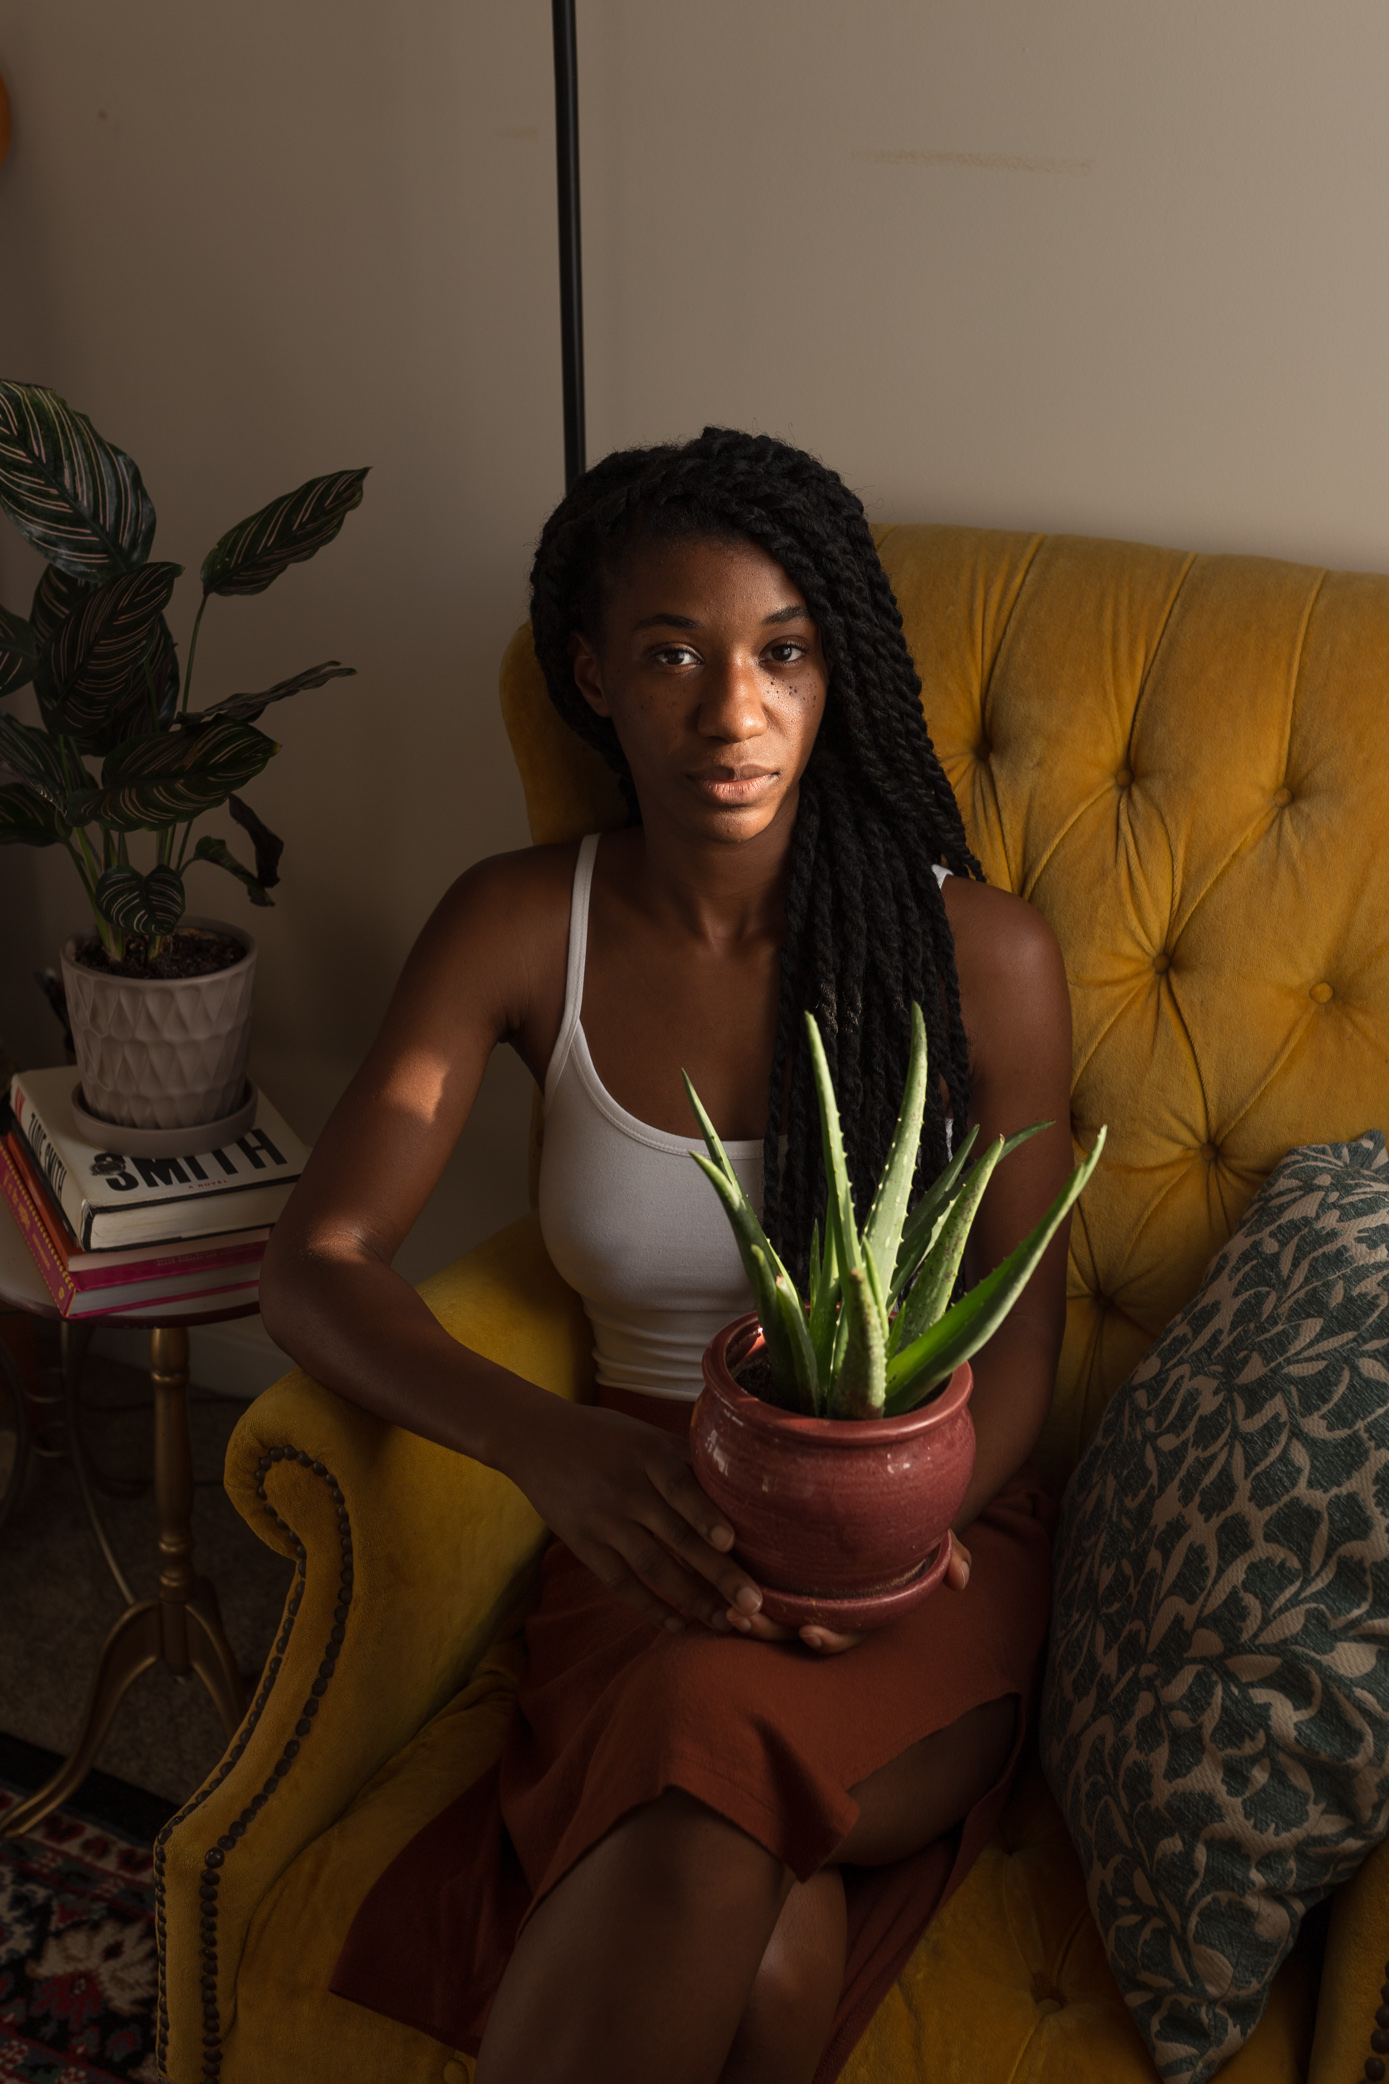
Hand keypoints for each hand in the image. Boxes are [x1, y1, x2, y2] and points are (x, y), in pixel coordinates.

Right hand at [505, 1398, 764, 1634]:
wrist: (535, 1437)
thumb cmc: (605, 1435)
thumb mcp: (644, 1433)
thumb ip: (685, 1456)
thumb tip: (738, 1481)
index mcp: (647, 1455)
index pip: (680, 1487)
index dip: (705, 1514)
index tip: (731, 1542)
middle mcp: (627, 1489)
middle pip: (677, 1536)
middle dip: (717, 1573)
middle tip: (752, 1603)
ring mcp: (603, 1520)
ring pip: (652, 1566)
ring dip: (691, 1597)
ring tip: (724, 1622)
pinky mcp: (583, 1544)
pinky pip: (620, 1581)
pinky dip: (649, 1605)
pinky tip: (678, 1623)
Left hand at [731, 1531, 973, 1655]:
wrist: (877, 1485)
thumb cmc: (904, 1513)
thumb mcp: (929, 1528)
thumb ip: (948, 1550)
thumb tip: (962, 1580)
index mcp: (859, 1604)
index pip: (846, 1633)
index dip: (829, 1638)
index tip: (809, 1630)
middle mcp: (824, 1601)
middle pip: (793, 1629)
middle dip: (768, 1631)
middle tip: (742, 1616)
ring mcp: (794, 1586)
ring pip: (764, 1614)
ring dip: (742, 1616)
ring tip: (719, 1603)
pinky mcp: (769, 1564)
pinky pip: (745, 1583)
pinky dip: (725, 1585)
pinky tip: (707, 1578)